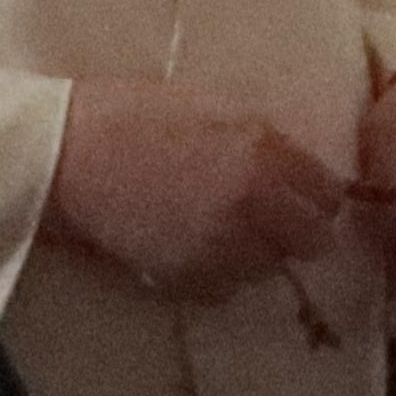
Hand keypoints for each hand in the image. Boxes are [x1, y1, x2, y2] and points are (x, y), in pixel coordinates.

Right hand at [45, 80, 351, 303]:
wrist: (66, 155)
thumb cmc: (131, 114)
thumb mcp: (211, 106)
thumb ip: (261, 138)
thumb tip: (295, 165)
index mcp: (263, 150)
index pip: (328, 192)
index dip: (314, 194)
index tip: (300, 194)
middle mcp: (254, 203)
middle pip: (314, 240)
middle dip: (298, 231)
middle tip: (270, 220)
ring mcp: (222, 246)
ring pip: (269, 268)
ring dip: (256, 254)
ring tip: (223, 232)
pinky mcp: (187, 277)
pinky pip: (226, 289)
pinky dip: (218, 275)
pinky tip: (193, 249)